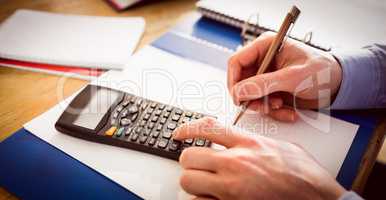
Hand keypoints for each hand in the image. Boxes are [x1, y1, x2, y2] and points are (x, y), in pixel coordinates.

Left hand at [174, 117, 345, 199]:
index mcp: (249, 144)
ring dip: (194, 182)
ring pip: (188, 181)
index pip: (207, 128)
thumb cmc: (305, 175)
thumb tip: (235, 140)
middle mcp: (237, 164)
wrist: (319, 199)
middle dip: (190, 161)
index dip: (187, 129)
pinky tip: (214, 198)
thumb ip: (252, 141)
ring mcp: (232, 188)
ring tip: (206, 184)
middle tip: (198, 165)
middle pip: (190, 156)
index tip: (178, 133)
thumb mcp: (280, 146)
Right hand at [227, 32, 341, 121]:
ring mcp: (266, 76)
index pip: (236, 62)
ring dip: (264, 106)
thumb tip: (239, 92)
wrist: (338, 85)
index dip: (233, 80)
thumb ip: (264, 84)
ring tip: (281, 106)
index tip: (238, 97)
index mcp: (265, 46)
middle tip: (264, 106)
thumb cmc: (321, 71)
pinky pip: (262, 104)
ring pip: (250, 96)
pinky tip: (288, 111)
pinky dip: (273, 111)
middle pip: (241, 81)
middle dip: (252, 97)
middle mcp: (263, 61)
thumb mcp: (292, 77)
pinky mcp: (272, 90)